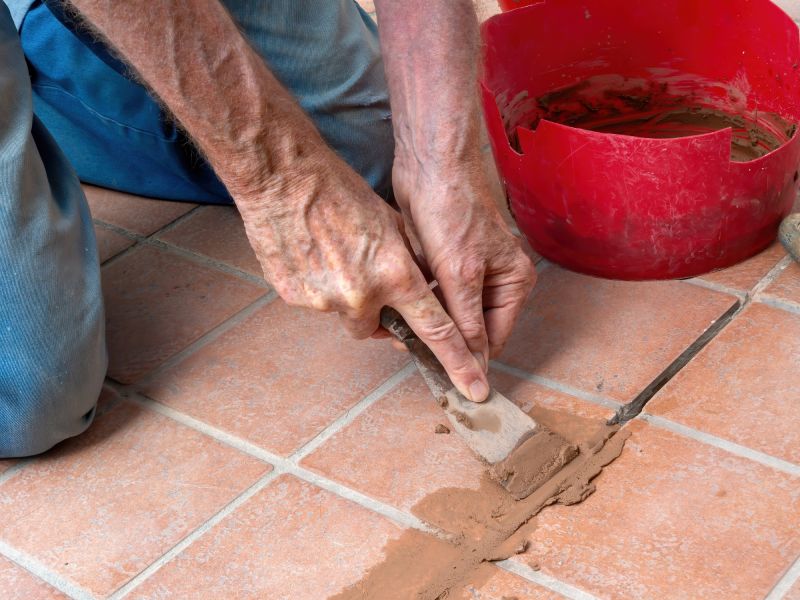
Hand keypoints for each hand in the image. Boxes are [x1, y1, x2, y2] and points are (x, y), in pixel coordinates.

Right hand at [236, 150, 490, 401]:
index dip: (458, 362)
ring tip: (331, 256)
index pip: (436, 330)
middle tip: (367, 283)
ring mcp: (324, 300)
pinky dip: (316, 285)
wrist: (283, 179)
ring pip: (343, 314)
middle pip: (377, 330)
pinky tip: (310, 255)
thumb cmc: (341, 191)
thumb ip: (407, 266)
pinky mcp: (293, 297)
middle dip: (377, 315)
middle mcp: (361, 296)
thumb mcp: (391, 225)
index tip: (474, 389)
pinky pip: (314, 302)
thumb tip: (417, 292)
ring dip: (344, 296)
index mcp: (395, 275)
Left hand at [392, 156, 535, 368]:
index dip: (468, 357)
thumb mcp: (460, 274)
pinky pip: (436, 295)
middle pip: (472, 327)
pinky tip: (398, 308)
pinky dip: (421, 303)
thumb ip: (468, 321)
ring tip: (398, 331)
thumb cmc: (452, 211)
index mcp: (514, 282)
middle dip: (444, 338)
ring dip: (430, 322)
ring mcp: (470, 270)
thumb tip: (474, 364)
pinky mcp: (445, 261)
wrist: (429, 165)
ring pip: (451, 312)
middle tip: (408, 346)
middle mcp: (497, 278)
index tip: (439, 373)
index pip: (493, 337)